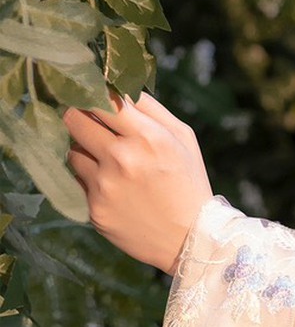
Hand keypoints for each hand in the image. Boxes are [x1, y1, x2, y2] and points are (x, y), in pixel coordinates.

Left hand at [64, 92, 213, 273]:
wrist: (190, 239)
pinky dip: (91, 180)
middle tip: (89, 122)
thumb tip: (118, 86)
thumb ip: (151, 109)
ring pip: (72, 151)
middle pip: (74, 120)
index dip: (92, 93)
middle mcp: (122, 159)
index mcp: (148, 137)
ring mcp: (105, 186)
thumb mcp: (183, 138)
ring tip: (108, 162)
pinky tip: (114, 188)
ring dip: (85, 151)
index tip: (91, 93)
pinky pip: (79, 181)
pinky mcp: (95, 209)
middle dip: (80, 117)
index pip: (101, 99)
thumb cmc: (188, 181)